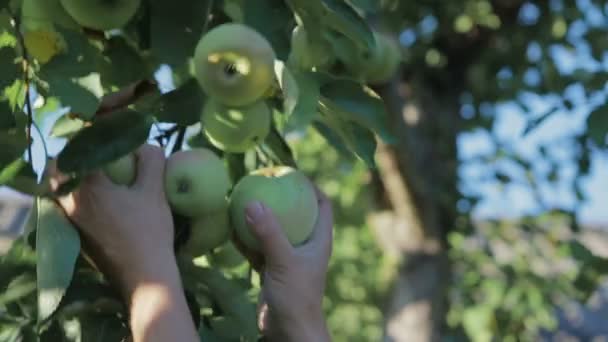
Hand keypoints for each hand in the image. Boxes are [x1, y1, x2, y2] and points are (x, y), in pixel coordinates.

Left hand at [52, 144, 173, 292]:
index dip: (91, 135)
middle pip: (58, 169)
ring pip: (60, 188)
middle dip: (75, 155)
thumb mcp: (155, 192)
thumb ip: (151, 161)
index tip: (107, 130)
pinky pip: (66, 204)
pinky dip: (77, 193)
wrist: (144, 276)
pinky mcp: (75, 234)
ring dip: (74, 175)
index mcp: (88, 187)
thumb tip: (147, 145)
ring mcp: (70, 220)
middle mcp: (71, 202)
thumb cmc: (149, 231)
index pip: (79, 149)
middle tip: (98, 150)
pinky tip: (100, 196)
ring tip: (99, 171)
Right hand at [237, 187, 332, 341]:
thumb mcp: (283, 261)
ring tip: (241, 199)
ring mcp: (287, 257)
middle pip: (296, 212)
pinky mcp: (271, 269)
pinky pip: (258, 247)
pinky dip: (246, 237)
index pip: (322, 203)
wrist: (288, 331)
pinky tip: (230, 227)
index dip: (311, 185)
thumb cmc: (296, 297)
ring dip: (260, 216)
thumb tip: (252, 202)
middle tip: (261, 181)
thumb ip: (269, 233)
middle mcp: (304, 245)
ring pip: (274, 229)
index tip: (291, 171)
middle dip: (280, 196)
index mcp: (318, 239)